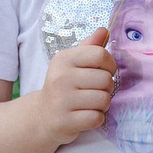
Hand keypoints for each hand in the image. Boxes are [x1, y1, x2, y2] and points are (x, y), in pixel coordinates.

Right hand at [30, 31, 113, 145]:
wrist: (42, 116)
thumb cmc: (64, 86)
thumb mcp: (72, 63)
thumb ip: (90, 47)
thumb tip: (104, 31)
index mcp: (64, 59)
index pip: (100, 54)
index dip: (109, 64)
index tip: (103, 71)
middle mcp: (60, 77)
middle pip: (105, 79)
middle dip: (106, 88)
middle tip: (94, 91)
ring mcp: (61, 100)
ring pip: (103, 100)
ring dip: (102, 105)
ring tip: (89, 104)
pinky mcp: (65, 121)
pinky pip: (96, 118)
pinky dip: (96, 119)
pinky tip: (84, 115)